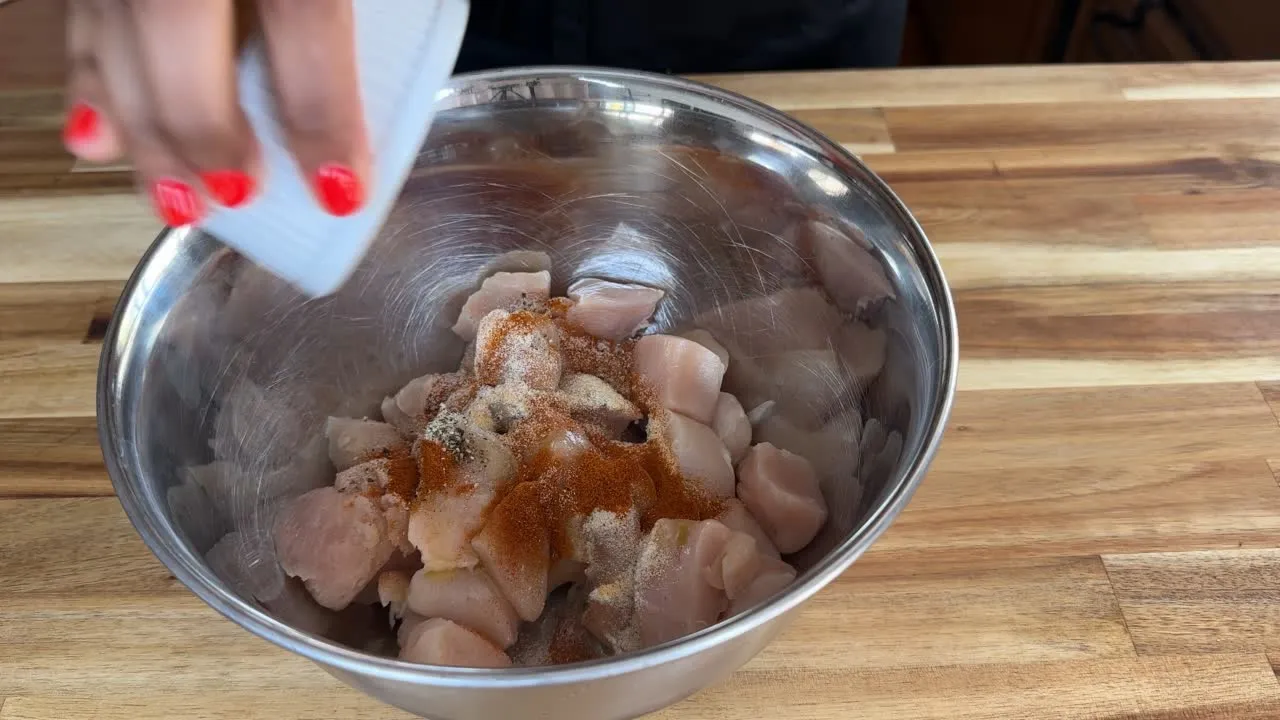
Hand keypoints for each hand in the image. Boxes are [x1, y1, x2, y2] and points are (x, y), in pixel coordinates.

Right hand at [62, 0, 369, 225]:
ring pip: (113, 27)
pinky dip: (89, 85)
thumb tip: (373, 109)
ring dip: (144, 129)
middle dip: (204, 125)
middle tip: (237, 196)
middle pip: (176, 18)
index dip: (320, 108)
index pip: (301, 11)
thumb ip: (342, 21)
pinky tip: (97, 140)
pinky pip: (82, 19)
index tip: (340, 189)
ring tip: (180, 201)